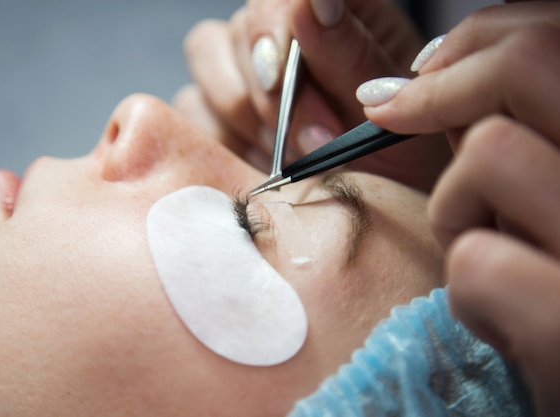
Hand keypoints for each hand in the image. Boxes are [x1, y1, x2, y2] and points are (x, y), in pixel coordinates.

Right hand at [174, 0, 450, 190]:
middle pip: (243, 25)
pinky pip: (191, 108)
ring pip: (207, 55)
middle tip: (316, 142)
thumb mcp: (393, 108)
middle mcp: (285, 32)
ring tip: (293, 156)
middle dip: (275, 93)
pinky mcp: (214, 109)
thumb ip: (349, 54)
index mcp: (336, 12)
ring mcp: (245, 67)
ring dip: (249, 114)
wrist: (382, 206)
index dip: (279, 21)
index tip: (286, 69)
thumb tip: (310, 2)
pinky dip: (223, 139)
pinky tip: (262, 163)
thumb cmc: (400, 151)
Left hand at [355, 3, 559, 414]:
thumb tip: (421, 87)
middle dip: (447, 93)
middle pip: (528, 67)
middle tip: (399, 116)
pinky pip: (476, 260)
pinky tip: (497, 319)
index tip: (421, 71)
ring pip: (488, 157)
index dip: (477, 42)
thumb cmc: (557, 292)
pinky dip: (466, 288)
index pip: (553, 42)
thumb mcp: (553, 201)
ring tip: (484, 251)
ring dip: (457, 208)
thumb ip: (518, 136)